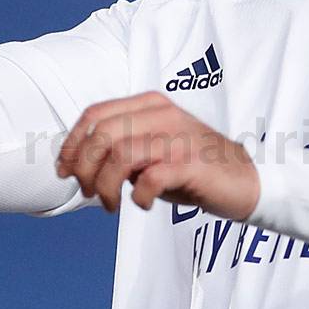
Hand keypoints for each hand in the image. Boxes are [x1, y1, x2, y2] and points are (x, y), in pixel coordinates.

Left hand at [56, 92, 260, 219]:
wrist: (244, 181)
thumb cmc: (192, 168)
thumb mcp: (151, 150)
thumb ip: (119, 148)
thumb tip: (77, 164)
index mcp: (149, 105)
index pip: (95, 114)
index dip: (72, 144)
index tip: (65, 171)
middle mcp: (162, 114)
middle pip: (102, 134)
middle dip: (84, 167)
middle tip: (89, 192)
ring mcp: (178, 137)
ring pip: (120, 154)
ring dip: (106, 185)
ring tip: (111, 203)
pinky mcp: (191, 164)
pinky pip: (149, 178)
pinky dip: (138, 196)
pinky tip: (143, 204)